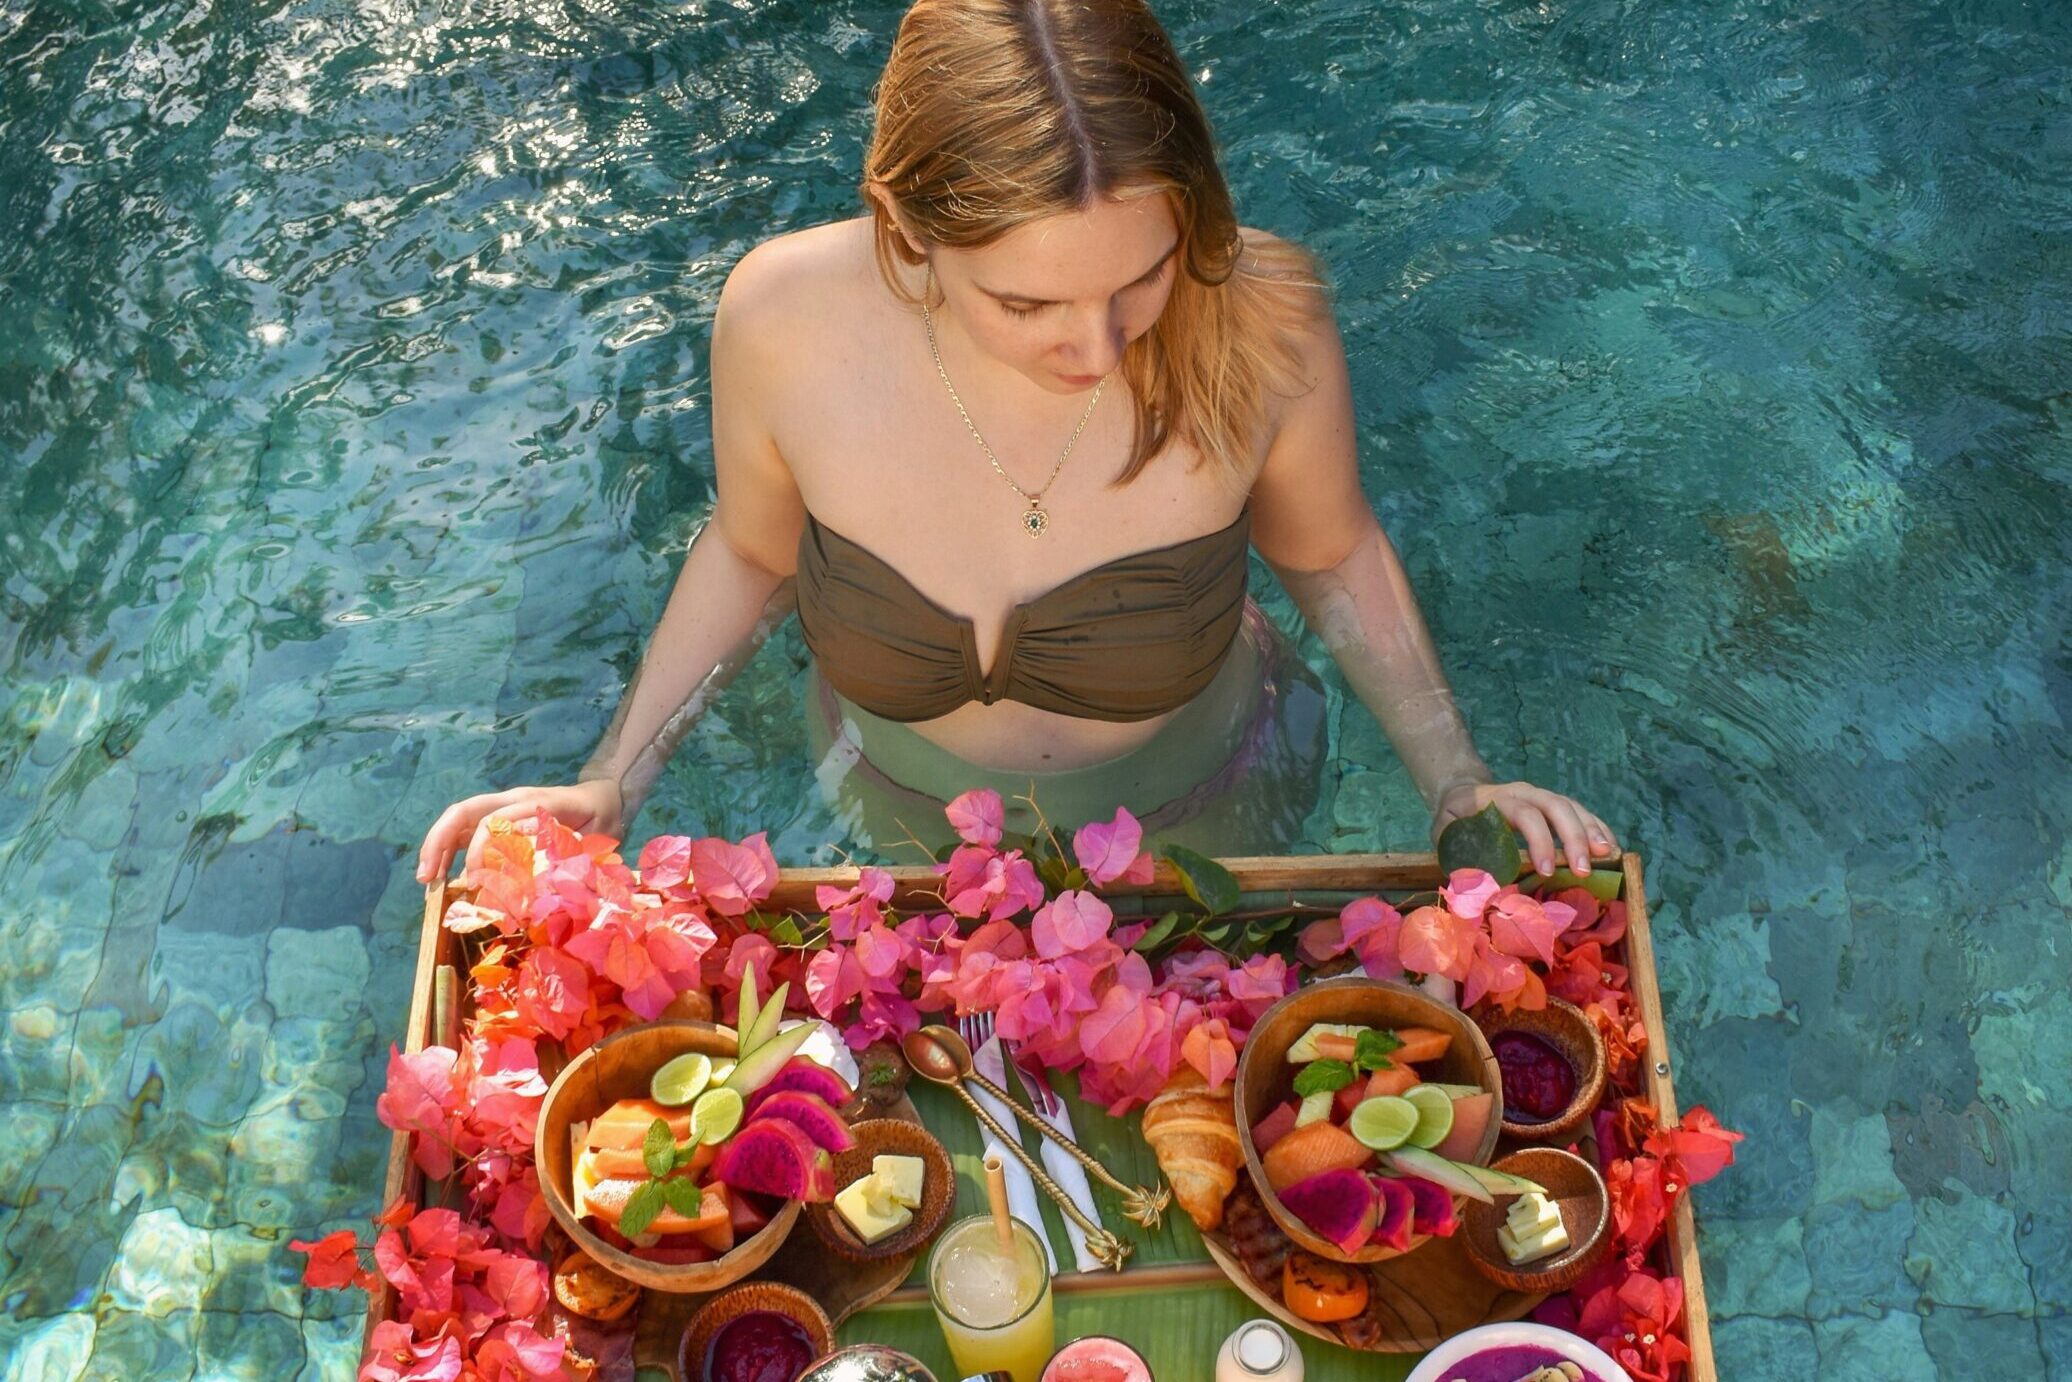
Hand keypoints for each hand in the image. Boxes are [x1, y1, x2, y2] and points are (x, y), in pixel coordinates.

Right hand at [414, 780, 624, 885]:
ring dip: (438, 844)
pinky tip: (441, 872)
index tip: (471, 879)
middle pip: (466, 810)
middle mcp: (514, 800)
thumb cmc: (602, 819)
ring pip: (461, 817)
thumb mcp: (597, 835)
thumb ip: (575, 850)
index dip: (478, 849)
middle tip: (427, 877)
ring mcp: (505, 805)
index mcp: (536, 803)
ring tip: (426, 878)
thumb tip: (546, 879)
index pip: (495, 820)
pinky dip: (450, 847)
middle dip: (440, 840)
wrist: (606, 797)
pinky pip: (467, 827)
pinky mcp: (501, 815)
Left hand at [1433, 781, 1619, 876]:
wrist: (1461, 792)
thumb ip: (1460, 857)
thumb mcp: (1446, 835)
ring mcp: (1542, 796)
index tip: (1547, 871)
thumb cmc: (1454, 819)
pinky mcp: (1554, 804)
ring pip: (1572, 807)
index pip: (1524, 813)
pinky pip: (1581, 812)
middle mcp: (1524, 792)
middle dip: (1573, 837)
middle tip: (1583, 870)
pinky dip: (1597, 828)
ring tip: (1607, 857)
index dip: (1539, 841)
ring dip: (1591, 831)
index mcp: (1497, 799)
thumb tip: (1479, 892)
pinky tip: (1611, 848)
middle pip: (1556, 806)